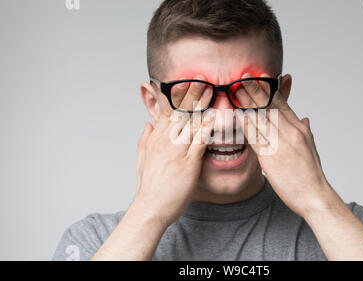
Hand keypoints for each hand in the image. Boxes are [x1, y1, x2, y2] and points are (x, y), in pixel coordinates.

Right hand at [132, 77, 215, 226]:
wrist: (151, 207)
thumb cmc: (149, 186)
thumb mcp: (141, 159)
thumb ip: (144, 139)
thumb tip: (146, 124)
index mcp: (155, 138)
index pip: (166, 110)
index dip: (176, 95)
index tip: (184, 82)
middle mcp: (165, 140)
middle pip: (179, 111)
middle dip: (191, 93)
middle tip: (202, 77)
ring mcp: (176, 150)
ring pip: (190, 121)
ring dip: (202, 105)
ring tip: (213, 89)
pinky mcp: (188, 162)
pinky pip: (201, 140)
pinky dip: (209, 127)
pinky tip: (217, 116)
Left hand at [236, 73, 333, 216]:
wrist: (314, 195)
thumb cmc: (311, 174)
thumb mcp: (311, 147)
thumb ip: (305, 130)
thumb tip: (304, 117)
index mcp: (300, 129)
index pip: (282, 104)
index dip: (270, 89)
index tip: (260, 77)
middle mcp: (291, 132)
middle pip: (270, 106)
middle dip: (255, 89)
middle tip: (242, 76)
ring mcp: (280, 143)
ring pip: (261, 118)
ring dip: (246, 103)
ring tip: (235, 89)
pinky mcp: (270, 157)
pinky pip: (255, 137)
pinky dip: (245, 125)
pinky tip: (236, 115)